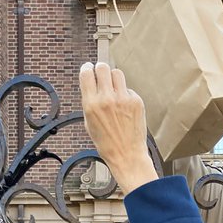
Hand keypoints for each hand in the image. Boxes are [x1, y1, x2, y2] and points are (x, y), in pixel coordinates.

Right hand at [79, 62, 156, 194]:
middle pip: (102, 67)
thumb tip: (91, 85)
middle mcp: (107, 99)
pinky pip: (128, 89)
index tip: (88, 69)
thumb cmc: (107, 144)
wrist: (127, 155)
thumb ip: (89, 102)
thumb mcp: (89, 124)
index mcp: (91, 105)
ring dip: (113, 78)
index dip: (87, 68)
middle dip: (100, 70)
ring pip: (117, 73)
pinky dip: (125, 95)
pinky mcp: (136, 101)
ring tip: (114, 90)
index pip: (86, 73)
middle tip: (102, 76)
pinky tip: (124, 108)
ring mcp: (123, 99)